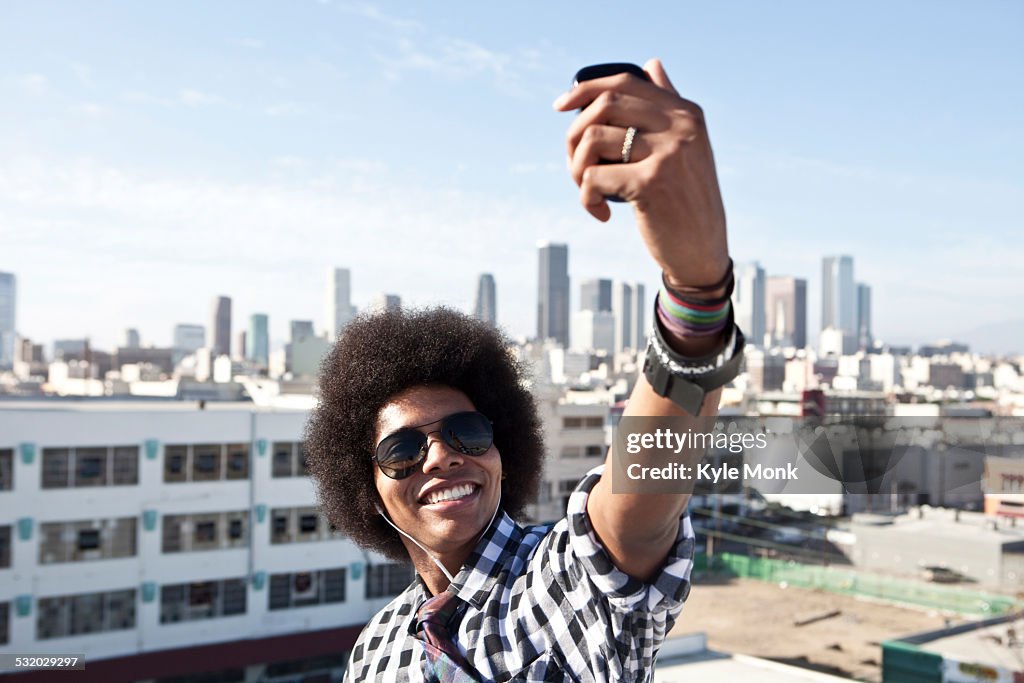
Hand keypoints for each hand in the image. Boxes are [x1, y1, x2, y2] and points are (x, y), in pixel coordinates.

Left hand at [553, 58, 729, 289]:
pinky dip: (587, 198)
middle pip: (604, 105)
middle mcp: (681, 127)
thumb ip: (669, 107)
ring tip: (588, 192)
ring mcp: (668, 154)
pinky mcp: (650, 184)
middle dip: (575, 134)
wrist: (703, 252)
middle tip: (577, 166)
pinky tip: (602, 214)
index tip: (561, 107)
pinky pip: (593, 177)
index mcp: (687, 114)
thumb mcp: (688, 148)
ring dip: (576, 169)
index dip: (586, 89)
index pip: (626, 83)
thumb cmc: (687, 202)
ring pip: (592, 139)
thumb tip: (652, 64)